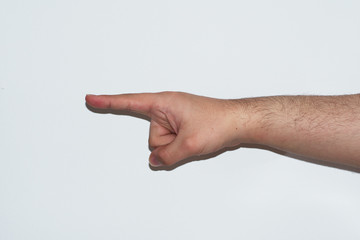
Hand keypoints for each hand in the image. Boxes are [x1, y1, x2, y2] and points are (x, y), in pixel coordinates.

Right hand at [85, 92, 242, 166]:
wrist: (238, 122)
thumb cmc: (218, 122)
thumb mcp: (189, 143)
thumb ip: (167, 155)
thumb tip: (155, 160)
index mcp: (164, 103)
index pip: (130, 103)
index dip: (108, 102)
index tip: (90, 99)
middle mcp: (167, 109)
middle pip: (152, 137)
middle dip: (167, 144)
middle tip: (189, 137)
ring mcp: (174, 118)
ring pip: (163, 143)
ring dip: (177, 146)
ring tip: (196, 137)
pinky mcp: (181, 126)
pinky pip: (172, 142)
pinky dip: (181, 147)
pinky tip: (195, 140)